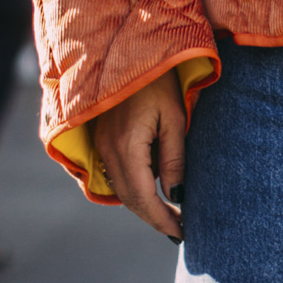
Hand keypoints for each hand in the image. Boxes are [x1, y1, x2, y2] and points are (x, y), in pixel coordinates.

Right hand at [94, 72, 187, 239]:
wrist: (132, 49)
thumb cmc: (160, 80)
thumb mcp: (174, 119)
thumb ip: (173, 159)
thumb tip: (176, 196)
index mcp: (126, 145)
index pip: (142, 197)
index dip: (161, 219)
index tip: (182, 233)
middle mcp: (108, 148)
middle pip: (128, 198)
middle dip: (153, 217)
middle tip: (179, 230)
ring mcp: (101, 143)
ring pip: (120, 188)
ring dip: (143, 205)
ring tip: (169, 216)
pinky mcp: (102, 137)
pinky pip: (115, 173)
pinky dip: (133, 189)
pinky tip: (152, 192)